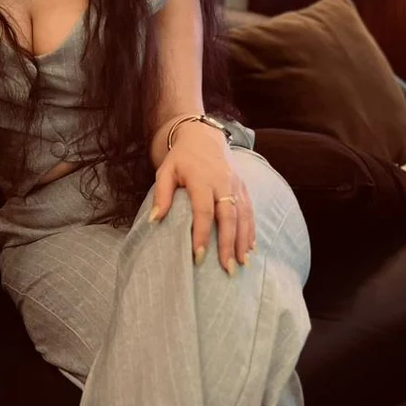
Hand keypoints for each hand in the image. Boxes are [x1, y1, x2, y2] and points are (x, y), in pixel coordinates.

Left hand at [150, 123, 255, 273]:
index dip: (201, 234)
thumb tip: (154, 220)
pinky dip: (251, 231)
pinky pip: (250, 211)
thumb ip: (161, 195)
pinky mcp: (243, 187)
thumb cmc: (181, 158)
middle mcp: (223, 183)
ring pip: (243, 216)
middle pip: (228, 217)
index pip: (203, 210)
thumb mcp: (165, 171)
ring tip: (241, 263)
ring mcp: (236, 185)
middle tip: (227, 269)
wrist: (204, 136)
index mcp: (201, 179)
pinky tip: (250, 248)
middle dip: (228, 244)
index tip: (198, 256)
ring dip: (243, 241)